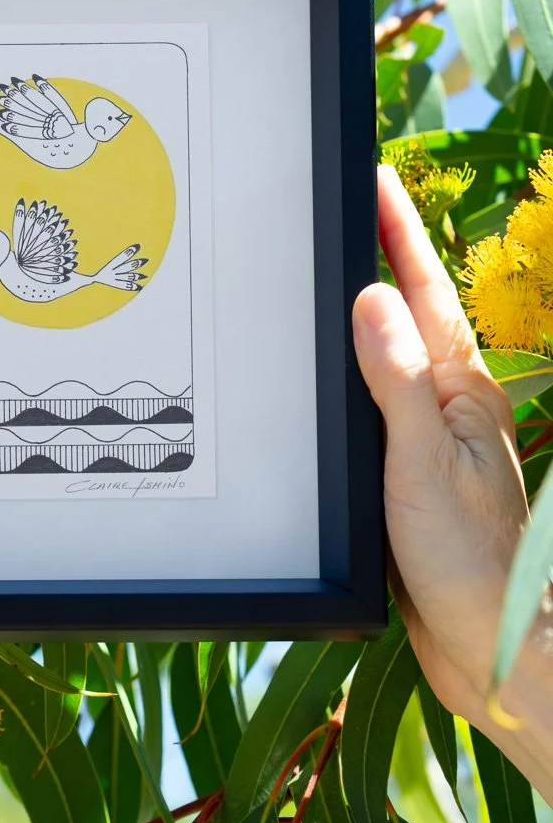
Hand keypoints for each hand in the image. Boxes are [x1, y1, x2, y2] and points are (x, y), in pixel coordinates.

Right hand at [352, 166, 552, 794]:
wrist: (491, 644)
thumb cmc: (468, 560)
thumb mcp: (426, 460)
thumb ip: (399, 380)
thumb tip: (373, 297)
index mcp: (461, 393)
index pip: (426, 294)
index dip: (400, 234)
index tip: (376, 178)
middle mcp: (449, 409)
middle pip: (412, 315)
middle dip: (385, 256)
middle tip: (352, 206)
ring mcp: (432, 444)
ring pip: (391, 361)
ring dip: (368, 315)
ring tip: (335, 272)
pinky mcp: (411, 481)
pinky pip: (375, 409)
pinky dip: (352, 380)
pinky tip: (331, 384)